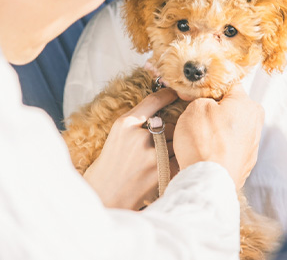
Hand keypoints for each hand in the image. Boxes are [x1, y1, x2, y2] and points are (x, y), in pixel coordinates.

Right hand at [83, 87, 179, 209]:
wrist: (106, 193)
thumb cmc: (112, 161)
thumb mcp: (118, 134)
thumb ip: (138, 119)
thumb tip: (165, 103)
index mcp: (125, 124)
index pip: (153, 101)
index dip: (167, 95)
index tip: (174, 92)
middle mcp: (139, 137)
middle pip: (168, 124)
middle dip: (167, 133)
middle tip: (153, 147)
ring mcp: (153, 155)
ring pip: (175, 140)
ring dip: (172, 147)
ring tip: (154, 159)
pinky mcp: (163, 171)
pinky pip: (179, 156)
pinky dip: (176, 160)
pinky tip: (161, 168)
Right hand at [173, 85, 263, 189]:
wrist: (209, 182)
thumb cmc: (203, 143)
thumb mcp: (195, 108)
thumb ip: (200, 97)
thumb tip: (201, 98)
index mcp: (246, 104)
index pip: (228, 84)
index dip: (207, 87)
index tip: (192, 94)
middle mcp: (255, 123)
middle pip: (232, 107)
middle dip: (214, 109)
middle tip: (194, 115)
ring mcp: (252, 145)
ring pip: (231, 127)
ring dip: (217, 128)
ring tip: (198, 136)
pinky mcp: (246, 162)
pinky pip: (231, 146)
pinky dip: (220, 146)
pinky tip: (206, 150)